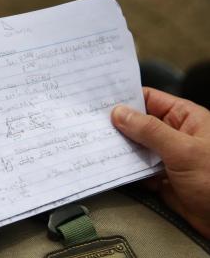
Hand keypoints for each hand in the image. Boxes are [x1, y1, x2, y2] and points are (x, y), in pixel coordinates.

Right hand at [111, 87, 209, 238]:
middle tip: (91, 125)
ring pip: (135, 147)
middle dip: (117, 125)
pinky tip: (110, 168)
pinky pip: (136, 168)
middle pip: (138, 123)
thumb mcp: (182, 150)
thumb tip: (119, 113)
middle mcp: (173, 134)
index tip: (100, 102)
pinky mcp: (159, 177)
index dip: (126, 98)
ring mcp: (165, 156)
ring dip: (119, 148)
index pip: (150, 99)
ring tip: (96, 145)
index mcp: (184, 118)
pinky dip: (125, 169)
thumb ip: (149, 130)